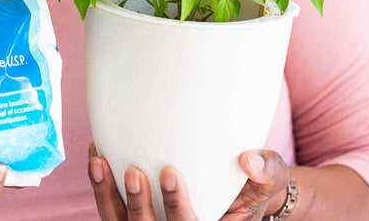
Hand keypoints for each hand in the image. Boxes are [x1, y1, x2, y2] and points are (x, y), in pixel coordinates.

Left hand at [88, 144, 289, 220]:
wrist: (240, 189)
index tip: (170, 172)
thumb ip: (267, 170)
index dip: (176, 206)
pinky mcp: (135, 216)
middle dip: (140, 204)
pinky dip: (101, 186)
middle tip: (134, 172)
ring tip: (99, 162)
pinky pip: (112, 210)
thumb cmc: (256, 183)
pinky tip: (96, 154)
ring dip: (107, 195)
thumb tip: (250, 159)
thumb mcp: (272, 177)